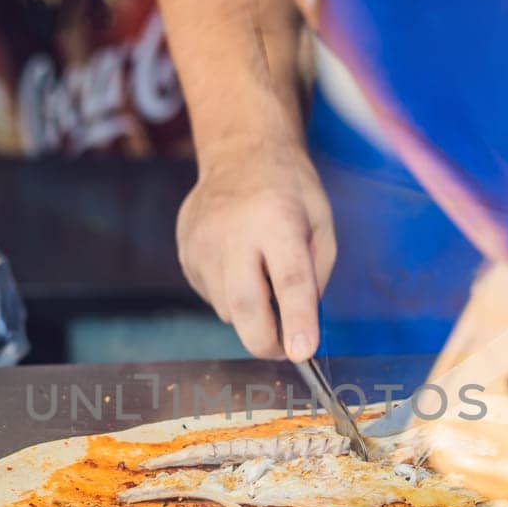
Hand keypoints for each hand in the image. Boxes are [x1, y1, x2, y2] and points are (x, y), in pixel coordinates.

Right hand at [178, 144, 336, 359]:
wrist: (239, 154)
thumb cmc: (290, 191)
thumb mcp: (322, 223)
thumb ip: (316, 275)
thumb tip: (301, 327)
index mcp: (276, 220)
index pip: (289, 279)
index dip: (298, 320)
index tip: (302, 352)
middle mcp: (233, 233)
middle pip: (245, 306)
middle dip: (265, 341)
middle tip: (284, 349)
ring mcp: (202, 244)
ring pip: (227, 309)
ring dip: (250, 313)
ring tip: (263, 278)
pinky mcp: (185, 253)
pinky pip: (212, 296)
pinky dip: (231, 296)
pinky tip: (240, 265)